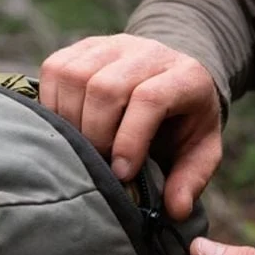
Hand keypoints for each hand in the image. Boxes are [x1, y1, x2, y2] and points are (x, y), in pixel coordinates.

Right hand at [39, 34, 221, 219]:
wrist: (174, 78)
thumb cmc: (186, 121)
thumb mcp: (202, 149)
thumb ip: (192, 177)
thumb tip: (177, 210)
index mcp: (186, 77)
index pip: (150, 99)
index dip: (131, 138)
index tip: (123, 173)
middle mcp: (149, 53)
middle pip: (107, 88)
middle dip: (97, 134)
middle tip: (100, 163)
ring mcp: (114, 45)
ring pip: (76, 76)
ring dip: (71, 120)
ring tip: (84, 146)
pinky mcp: (85, 46)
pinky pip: (55, 69)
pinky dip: (53, 102)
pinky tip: (68, 125)